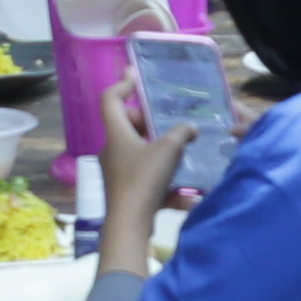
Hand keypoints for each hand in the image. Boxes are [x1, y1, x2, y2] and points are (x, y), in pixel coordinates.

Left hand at [97, 78, 197, 232]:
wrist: (129, 224)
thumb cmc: (144, 179)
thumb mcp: (168, 149)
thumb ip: (181, 133)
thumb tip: (190, 128)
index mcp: (116, 133)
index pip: (110, 99)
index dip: (123, 84)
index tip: (137, 76)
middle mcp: (112, 150)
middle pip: (128, 126)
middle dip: (150, 122)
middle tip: (171, 122)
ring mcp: (117, 172)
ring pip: (140, 152)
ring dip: (161, 151)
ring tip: (183, 152)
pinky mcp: (126, 192)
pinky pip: (147, 177)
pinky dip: (165, 181)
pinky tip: (186, 195)